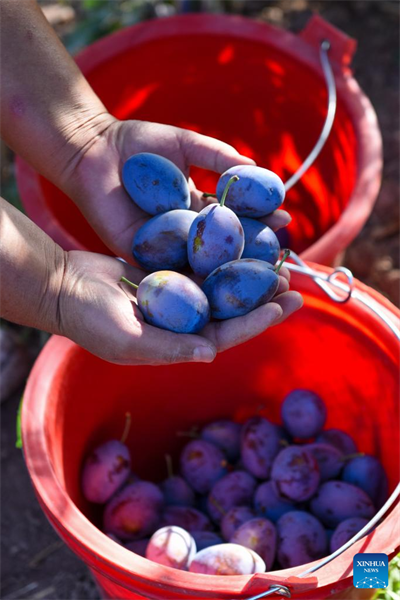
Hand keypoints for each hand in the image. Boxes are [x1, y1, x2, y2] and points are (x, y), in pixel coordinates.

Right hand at [58, 251, 301, 364]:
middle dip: (262, 298)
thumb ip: (168, 348)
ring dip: (248, 274)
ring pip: (222, 286)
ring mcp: (178, 296)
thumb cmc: (89, 319)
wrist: (63, 286)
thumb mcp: (126, 339)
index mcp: (178, 343)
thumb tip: (211, 352)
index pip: (225, 335)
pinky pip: (203, 263)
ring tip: (277, 259)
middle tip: (293, 281)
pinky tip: (244, 241)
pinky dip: (224, 255)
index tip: (283, 306)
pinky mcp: (170, 272)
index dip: (255, 322)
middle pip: (231, 310)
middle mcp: (183, 322)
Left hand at [64, 118, 291, 262]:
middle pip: (223, 249)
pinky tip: (220, 284)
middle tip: (283, 264)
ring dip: (232, 275)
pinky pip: (171, 268)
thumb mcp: (185, 145)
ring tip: (261, 281)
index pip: (235, 218)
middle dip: (254, 256)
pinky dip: (195, 277)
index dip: (259, 220)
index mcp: (196, 207)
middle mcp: (184, 230)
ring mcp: (164, 245)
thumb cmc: (136, 143)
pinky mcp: (142, 255)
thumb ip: (216, 157)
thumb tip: (255, 170)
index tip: (285, 219)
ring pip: (202, 264)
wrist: (93, 150)